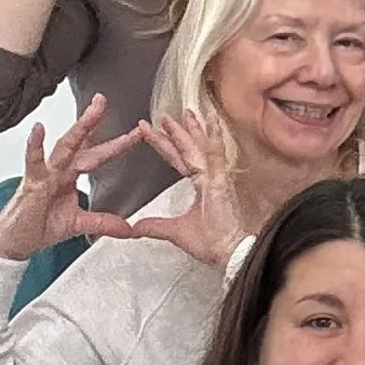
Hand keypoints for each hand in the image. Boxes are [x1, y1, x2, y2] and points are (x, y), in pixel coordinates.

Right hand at [0, 98, 151, 262]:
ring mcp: (45, 175)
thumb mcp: (78, 225)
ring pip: (64, 147)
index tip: (138, 131)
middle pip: (80, 142)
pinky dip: (35, 146)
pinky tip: (38, 129)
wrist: (14, 243)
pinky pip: (34, 163)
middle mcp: (58, 170)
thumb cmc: (39, 227)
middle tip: (104, 100)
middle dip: (93, 121)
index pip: (96, 154)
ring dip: (79, 129)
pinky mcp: (32, 184)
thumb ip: (103, 222)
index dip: (117, 143)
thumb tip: (129, 228)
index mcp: (70, 176)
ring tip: (92, 112)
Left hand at [122, 110, 247, 266]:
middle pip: (189, 150)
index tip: (150, 131)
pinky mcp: (222, 180)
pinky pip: (216, 154)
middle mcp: (209, 178)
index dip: (164, 146)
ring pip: (201, 147)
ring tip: (185, 111)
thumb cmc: (212, 242)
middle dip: (176, 133)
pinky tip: (210, 120)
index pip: (179, 160)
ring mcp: (217, 177)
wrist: (228, 252)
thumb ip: (156, 226)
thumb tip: (135, 227)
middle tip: (164, 116)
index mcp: (201, 186)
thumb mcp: (175, 232)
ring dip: (192, 129)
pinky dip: (213, 136)